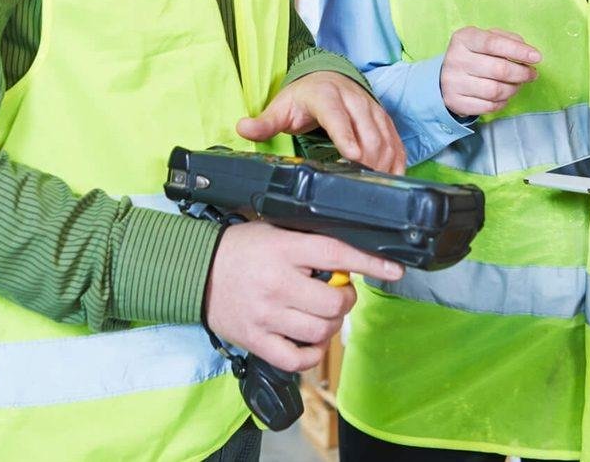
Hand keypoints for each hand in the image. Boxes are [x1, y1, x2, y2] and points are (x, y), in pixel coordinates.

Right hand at [204, 221, 402, 372]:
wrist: (195, 270)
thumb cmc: (240, 248)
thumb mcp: (274, 231)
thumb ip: (308, 243)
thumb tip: (349, 258)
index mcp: (283, 250)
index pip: (336, 254)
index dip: (370, 263)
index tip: (393, 269)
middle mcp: (276, 283)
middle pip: (333, 303)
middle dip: (346, 300)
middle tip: (339, 294)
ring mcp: (266, 315)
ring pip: (320, 331)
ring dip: (331, 325)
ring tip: (321, 314)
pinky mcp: (256, 340)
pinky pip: (296, 358)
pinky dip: (312, 353)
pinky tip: (310, 340)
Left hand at [236, 71, 405, 173]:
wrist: (328, 77)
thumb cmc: (304, 97)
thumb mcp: (281, 107)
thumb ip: (264, 122)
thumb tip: (243, 128)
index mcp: (326, 95)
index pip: (337, 115)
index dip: (346, 135)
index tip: (351, 155)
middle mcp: (354, 100)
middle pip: (367, 131)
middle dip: (366, 159)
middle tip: (359, 184)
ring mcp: (373, 110)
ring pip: (384, 138)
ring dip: (381, 164)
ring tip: (372, 187)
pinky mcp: (385, 121)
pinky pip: (396, 143)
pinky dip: (395, 163)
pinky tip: (388, 181)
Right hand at [440, 27, 540, 117]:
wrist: (447, 76)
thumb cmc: (475, 54)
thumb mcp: (487, 38)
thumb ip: (508, 40)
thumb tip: (528, 52)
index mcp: (464, 39)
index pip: (493, 43)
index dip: (518, 51)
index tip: (537, 57)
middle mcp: (455, 59)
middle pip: (498, 69)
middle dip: (521, 73)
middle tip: (531, 74)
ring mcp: (453, 82)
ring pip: (495, 91)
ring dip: (513, 89)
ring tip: (517, 85)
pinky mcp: (455, 102)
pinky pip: (488, 106)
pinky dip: (502, 102)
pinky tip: (503, 96)